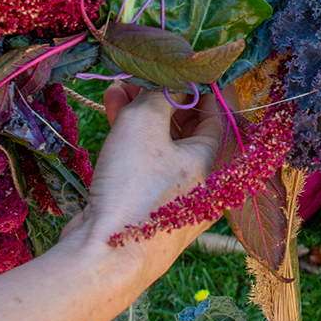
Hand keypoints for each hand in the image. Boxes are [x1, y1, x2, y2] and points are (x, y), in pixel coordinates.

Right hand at [67, 85, 220, 276]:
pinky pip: (146, 163)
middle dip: (162, 95)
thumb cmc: (133, 189)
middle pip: (186, 127)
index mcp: (212, 162)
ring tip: (118, 87)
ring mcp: (173, 196)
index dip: (199, 83)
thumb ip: (158, 94)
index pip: (216, 112)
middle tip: (141, 73)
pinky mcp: (146, 208)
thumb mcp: (144, 124)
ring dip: (142, 112)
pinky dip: (131, 138)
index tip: (182, 62)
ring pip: (162, 143)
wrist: (103, 257)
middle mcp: (200, 181)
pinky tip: (113, 112)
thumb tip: (168, 80)